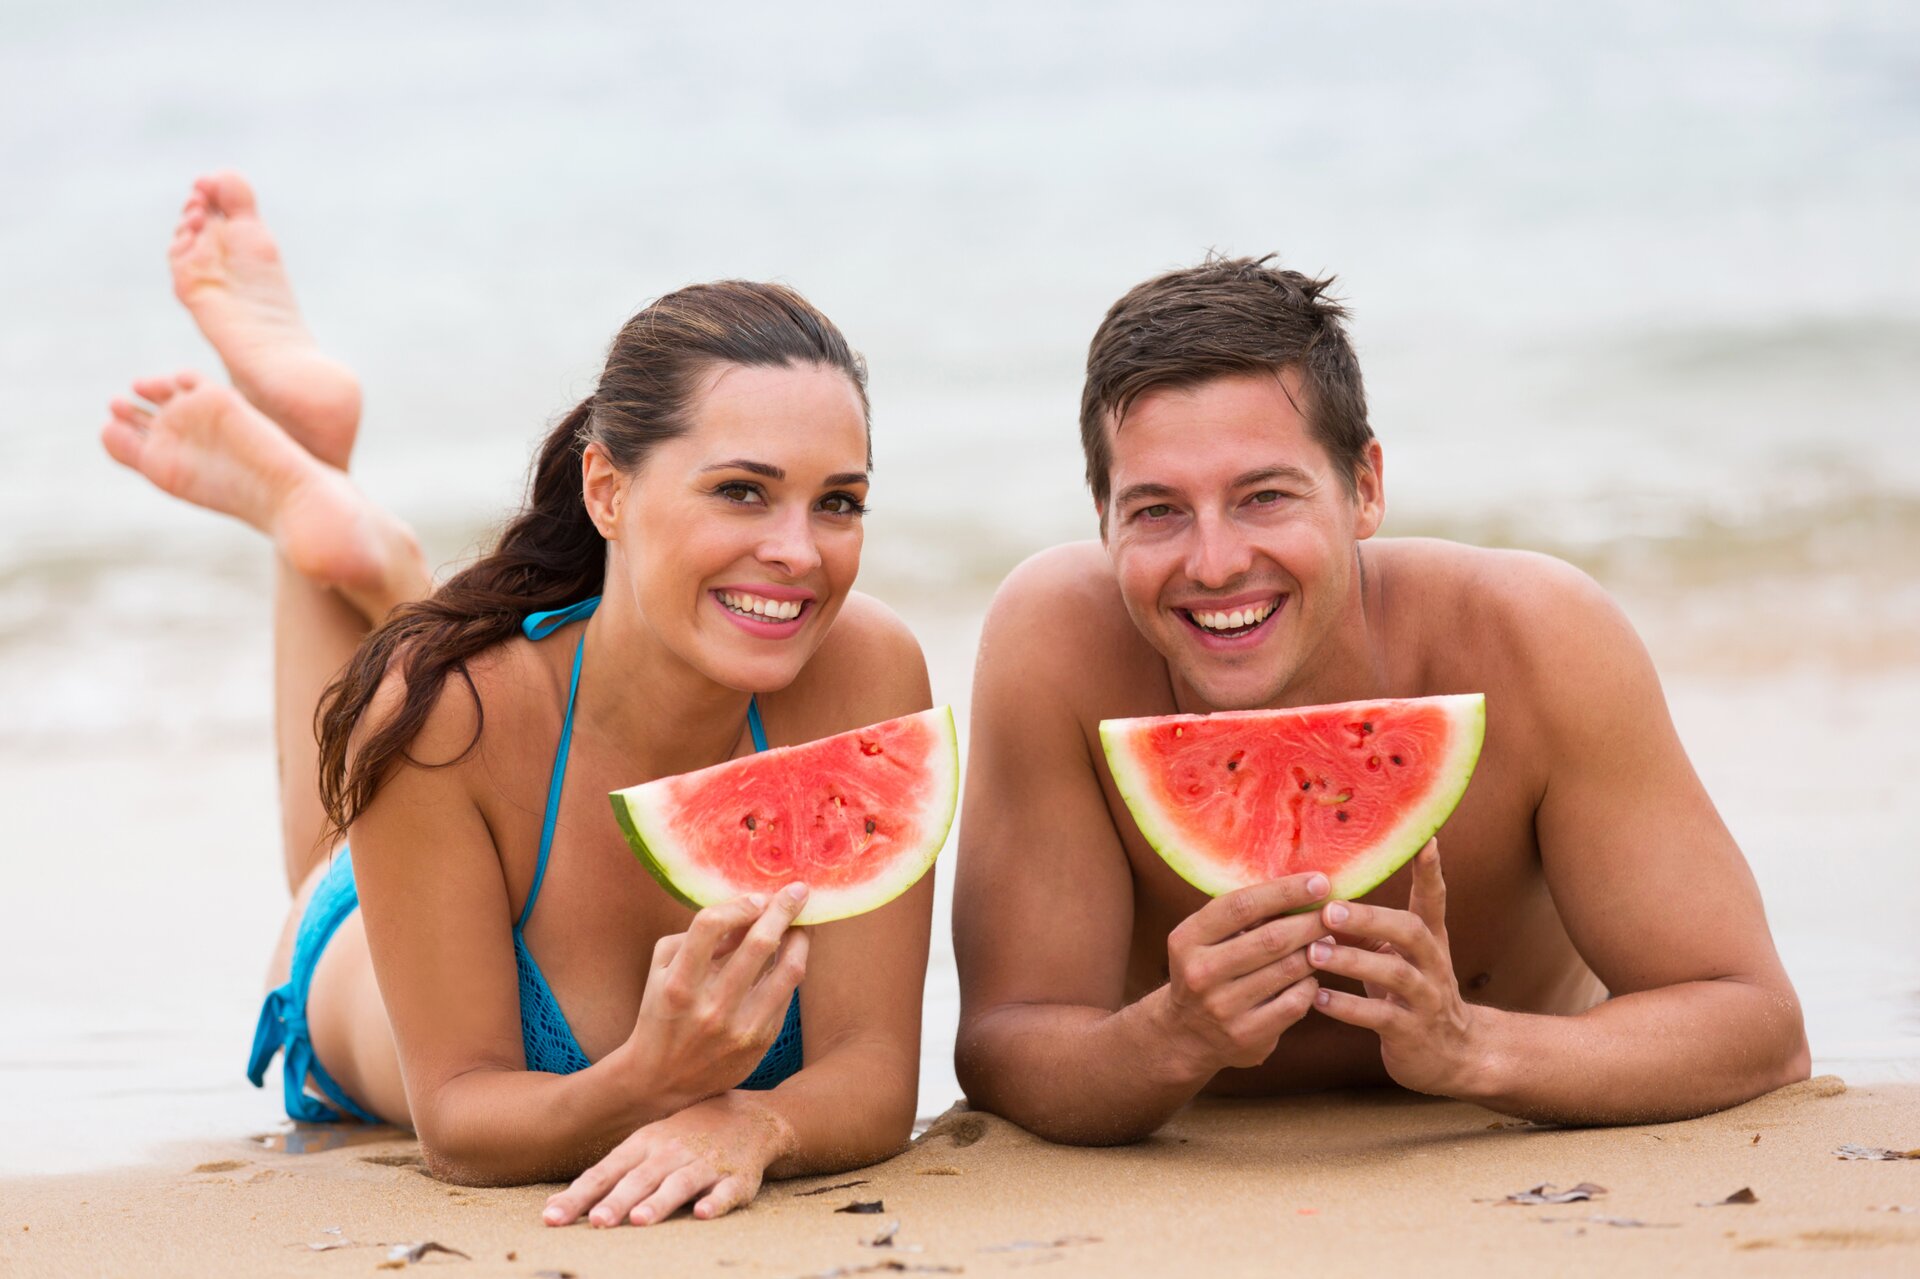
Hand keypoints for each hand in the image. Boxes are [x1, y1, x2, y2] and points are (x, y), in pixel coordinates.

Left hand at [543, 1092, 790, 1226]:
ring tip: (640, 1220)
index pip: (606, 1171)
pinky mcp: (737, 1177)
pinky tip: (704, 1213)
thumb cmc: (687, 1133)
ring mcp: (706, 1163)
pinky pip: (726, 1191)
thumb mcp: (645, 1144)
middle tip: (597, 1222)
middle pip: (640, 1179)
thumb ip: (607, 1175)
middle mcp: (672, 1151)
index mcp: (645, 1143)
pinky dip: (716, 1201)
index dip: (580, 1195)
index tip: (552, 1217)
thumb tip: (554, 1206)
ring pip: (680, 1184)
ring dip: (660, 1201)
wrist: (751, 1117)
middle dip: (618, 1200)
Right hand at [621, 884, 810, 1105]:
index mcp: (678, 984)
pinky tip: (790, 955)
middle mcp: (710, 1007)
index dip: (739, 904)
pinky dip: (792, 968)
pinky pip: (787, 994)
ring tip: (801, 924)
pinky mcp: (760, 1042)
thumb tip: (746, 911)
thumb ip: (698, 937)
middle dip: (783, 910)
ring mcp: (739, 1027)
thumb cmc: (661, 1012)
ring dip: (800, 939)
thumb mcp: (663, 970)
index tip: (757, 896)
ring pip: (787, 970)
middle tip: (797, 890)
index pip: (709, 927)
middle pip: (758, 944)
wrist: (661, 1080)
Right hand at [1154, 871, 1329, 1077]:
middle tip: (1335, 911)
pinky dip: (1310, 985)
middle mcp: (1200, 973)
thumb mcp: (1205, 939)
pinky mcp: (1247, 1036)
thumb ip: (1241, 915)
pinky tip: (1311, 977)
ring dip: (1315, 951)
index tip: (1319, 881)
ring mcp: (1223, 1007)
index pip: (1241, 906)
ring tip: (1327, 940)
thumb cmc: (1208, 970)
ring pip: (1288, 969)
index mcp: (1186, 939)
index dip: (1285, 891)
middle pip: (1271, 938)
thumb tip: (1300, 884)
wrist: (1186, 1036)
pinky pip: (1296, 1002)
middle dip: (1311, 921)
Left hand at [1306, 840, 1482, 1094]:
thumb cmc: (1412, 994)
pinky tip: (1317, 998)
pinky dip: (1347, 1007)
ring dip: (1352, 961)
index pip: (1434, 898)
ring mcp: (1426, 999)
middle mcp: (1433, 964)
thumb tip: (1321, 894)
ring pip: (1395, 973)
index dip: (1430, 870)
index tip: (1425, 839)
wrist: (1454, 1056)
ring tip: (1314, 953)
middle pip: (1411, 930)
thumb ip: (1369, 928)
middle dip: (1370, 918)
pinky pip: (1380, 1016)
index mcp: (1430, 939)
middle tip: (1329, 910)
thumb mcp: (1398, 956)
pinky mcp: (1412, 1033)